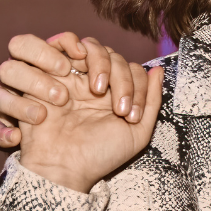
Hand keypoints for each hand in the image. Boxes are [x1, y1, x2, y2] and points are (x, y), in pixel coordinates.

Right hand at [17, 55, 164, 193]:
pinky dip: (72, 44)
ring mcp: (73, 76)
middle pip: (116, 57)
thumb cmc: (100, 155)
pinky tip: (79, 63)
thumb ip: (151, 101)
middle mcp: (96, 82)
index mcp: (116, 94)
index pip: (134, 70)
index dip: (138, 87)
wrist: (62, 166)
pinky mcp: (51, 72)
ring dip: (102, 63)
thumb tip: (159, 69)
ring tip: (96, 90)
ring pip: (94, 48)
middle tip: (118, 110)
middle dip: (123, 81)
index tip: (130, 116)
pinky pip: (63, 44)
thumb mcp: (137, 132)